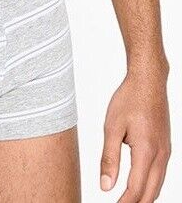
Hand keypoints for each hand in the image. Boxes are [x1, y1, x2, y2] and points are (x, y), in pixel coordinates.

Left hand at [100, 68, 170, 201]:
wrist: (148, 81)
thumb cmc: (129, 99)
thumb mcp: (112, 127)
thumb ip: (109, 158)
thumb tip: (105, 186)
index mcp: (147, 152)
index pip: (136, 189)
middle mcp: (161, 155)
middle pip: (151, 193)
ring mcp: (166, 151)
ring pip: (158, 185)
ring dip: (144, 197)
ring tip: (127, 201)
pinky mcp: (165, 147)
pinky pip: (160, 174)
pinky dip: (150, 186)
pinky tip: (139, 186)